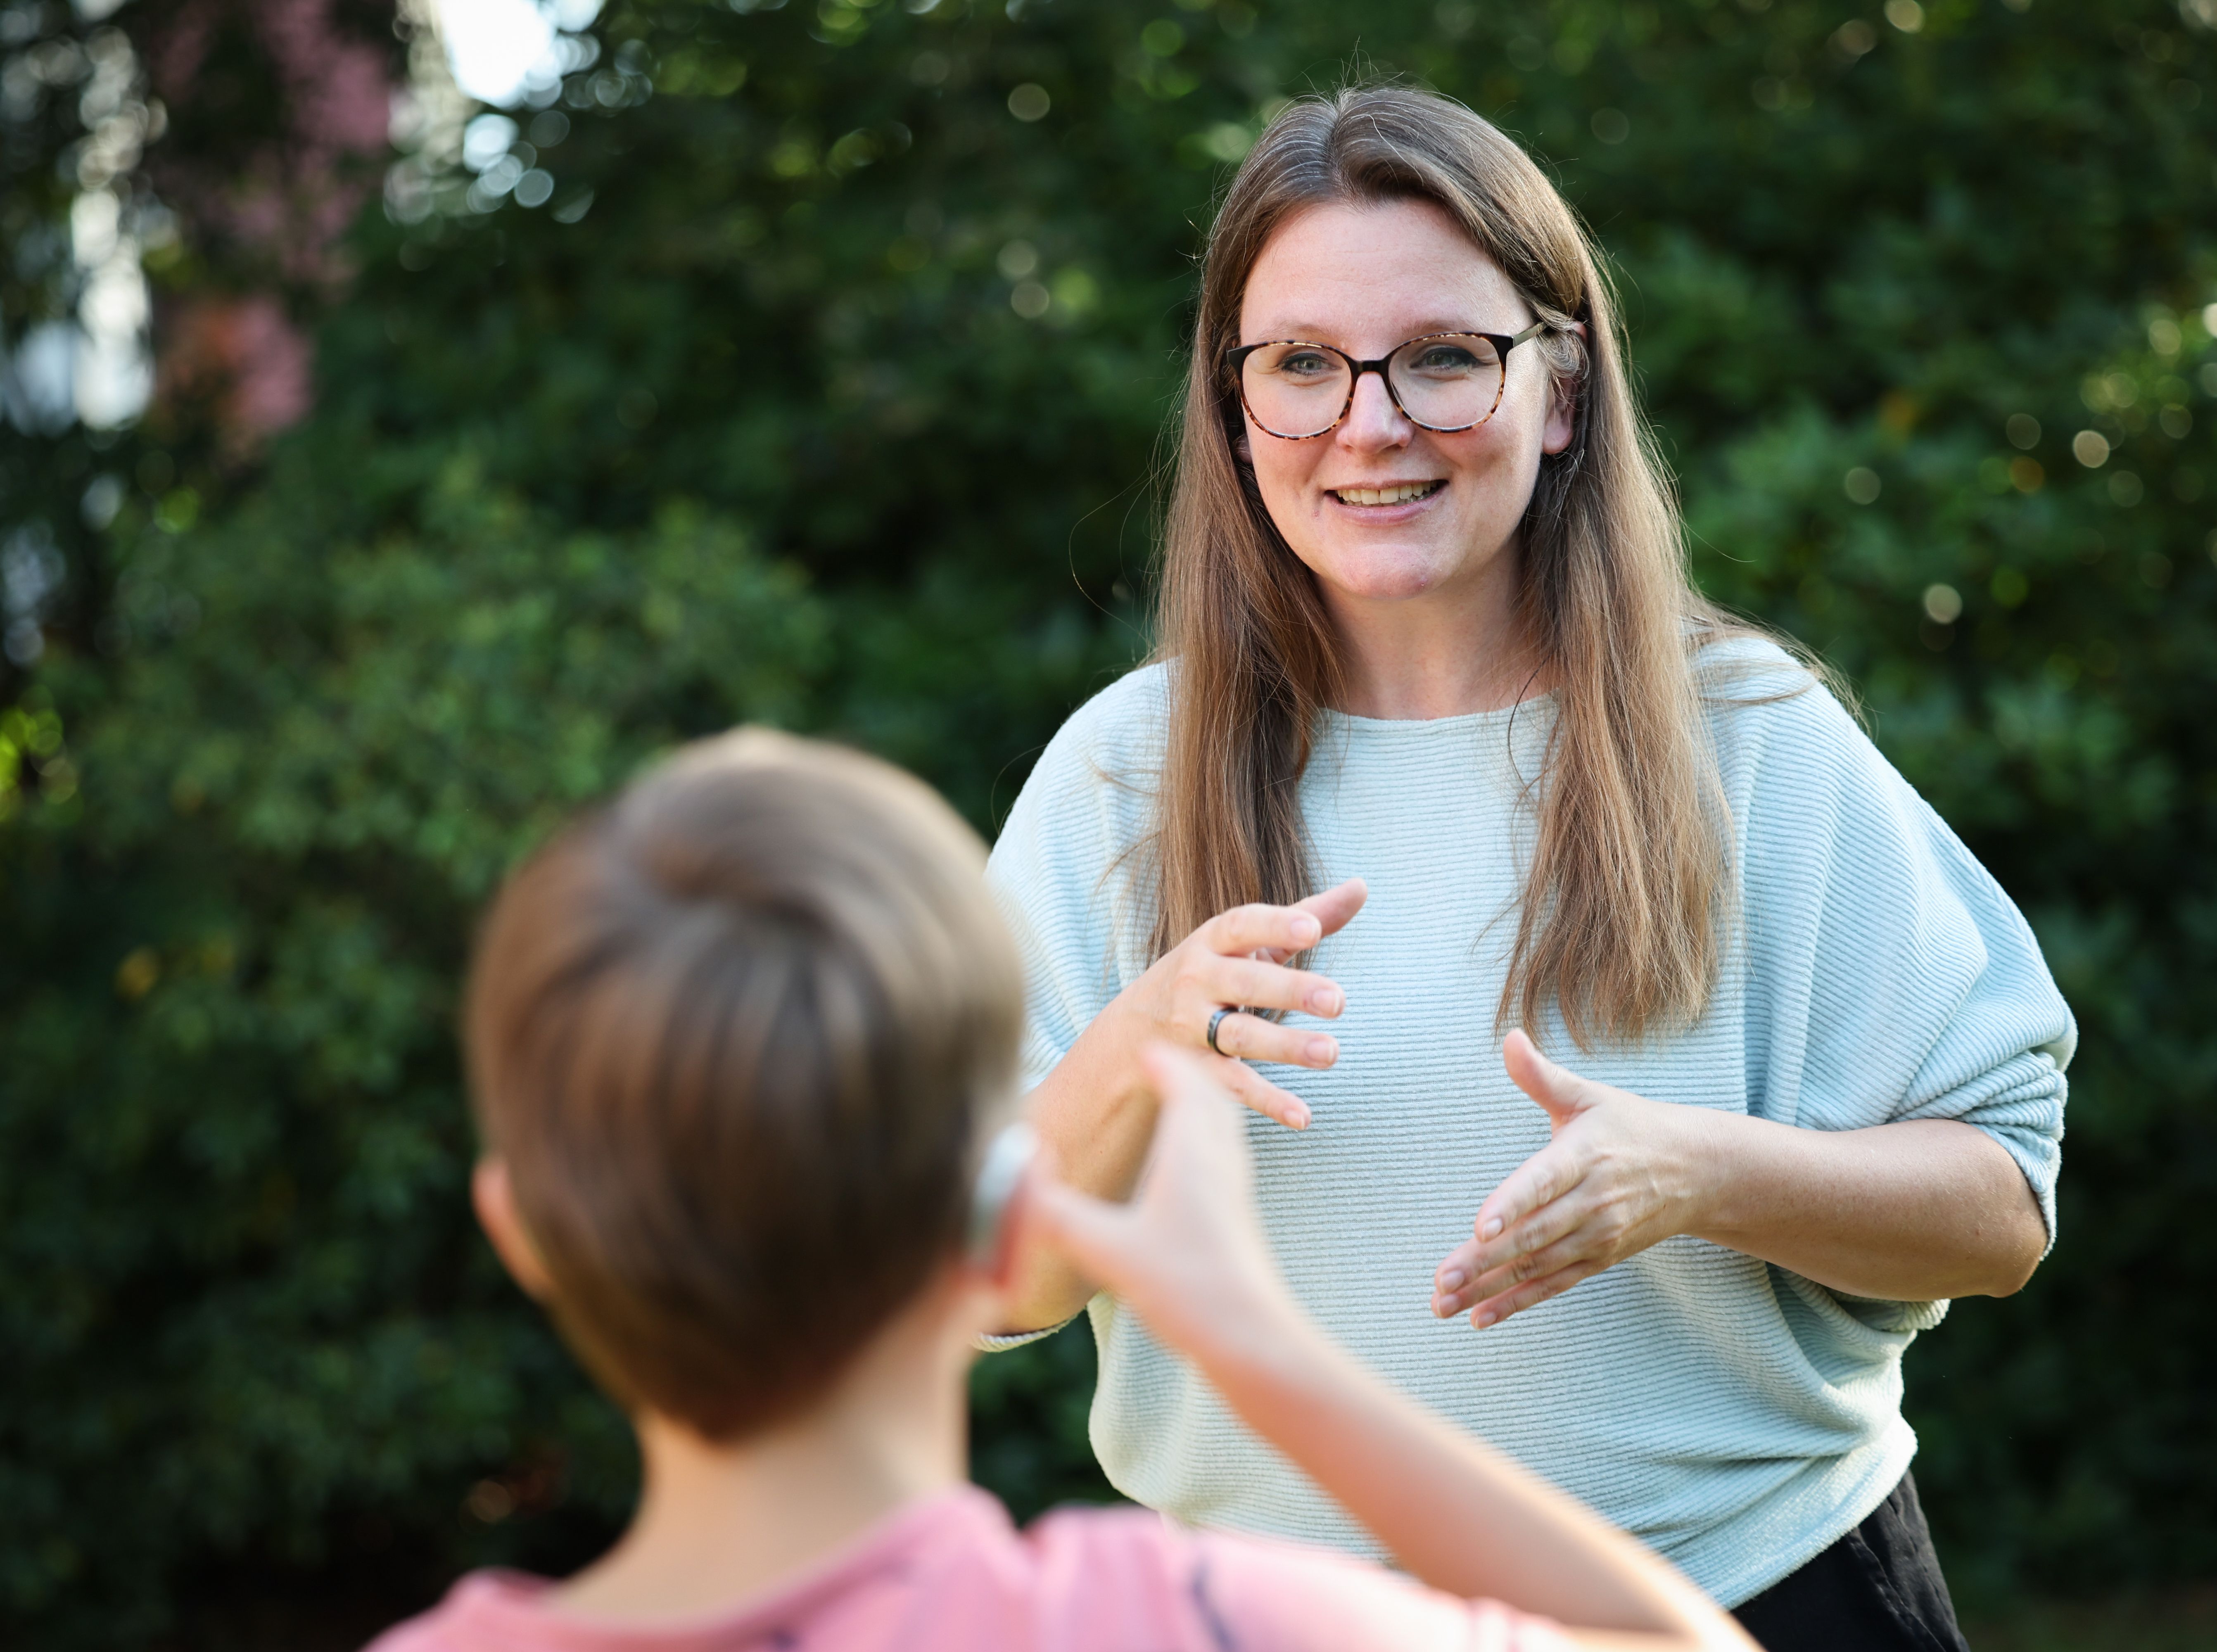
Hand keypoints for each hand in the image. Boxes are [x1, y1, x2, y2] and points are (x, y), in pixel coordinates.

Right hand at [1028, 1044, 1299, 1357]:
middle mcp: (1221, 1163)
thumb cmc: (1191, 1289)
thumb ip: (1057, 1216)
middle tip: (1163, 1063)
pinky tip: (1194, 1170)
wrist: (1255, 1338)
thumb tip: (1012, 1182)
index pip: (1186, 1086)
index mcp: (1193, 1154)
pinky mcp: (1240, 1220)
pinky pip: (1227, 1158)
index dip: (1165, 1062)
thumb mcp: (1110, 1251)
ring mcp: (1236, 1192)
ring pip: (1225, 1128)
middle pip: (1212, 1099)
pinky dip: (1210, 1141)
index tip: (1144, 1047)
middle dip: (1189, 1074)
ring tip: (1183, 1103)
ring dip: (1205, 1105)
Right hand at [1106, 878, 1364, 1129]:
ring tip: (1331, 1052)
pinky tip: (1302, 1116)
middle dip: (1290, 990)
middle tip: (1338, 1000)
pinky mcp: (1194, 1069)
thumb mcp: (1246, 944)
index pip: (1242, 926)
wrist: (1133, 1032)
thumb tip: (1361, 887)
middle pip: (1245, 982)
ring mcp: (1191, 1027)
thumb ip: (1305, 916)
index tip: (1312, 931)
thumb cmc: (1210, 975)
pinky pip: (1232, 1085)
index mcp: (1212, 941)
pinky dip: (1267, 1101)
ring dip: (1285, 1046)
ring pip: (1240, 1036)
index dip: (1276, 926)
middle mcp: (1197, 980)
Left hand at [1431, 1030, 1710, 1329]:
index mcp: (1583, 1156)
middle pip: (1532, 1235)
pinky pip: (1554, 1285)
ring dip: (1489, 1287)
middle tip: (1441, 1279)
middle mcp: (1591, 1201)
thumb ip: (1541, 1075)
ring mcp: (1596, 1235)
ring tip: (1443, 1303)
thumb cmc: (1627, 1125)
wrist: (1694, 1170)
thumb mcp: (1588, 1095)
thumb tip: (1509, 1038)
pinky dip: (1518, 1302)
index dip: (1511, 1204)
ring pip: (1537, 1266)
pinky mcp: (1599, 1258)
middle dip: (1484, 1259)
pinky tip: (1480, 1316)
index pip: (1542, 1182)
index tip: (1479, 1226)